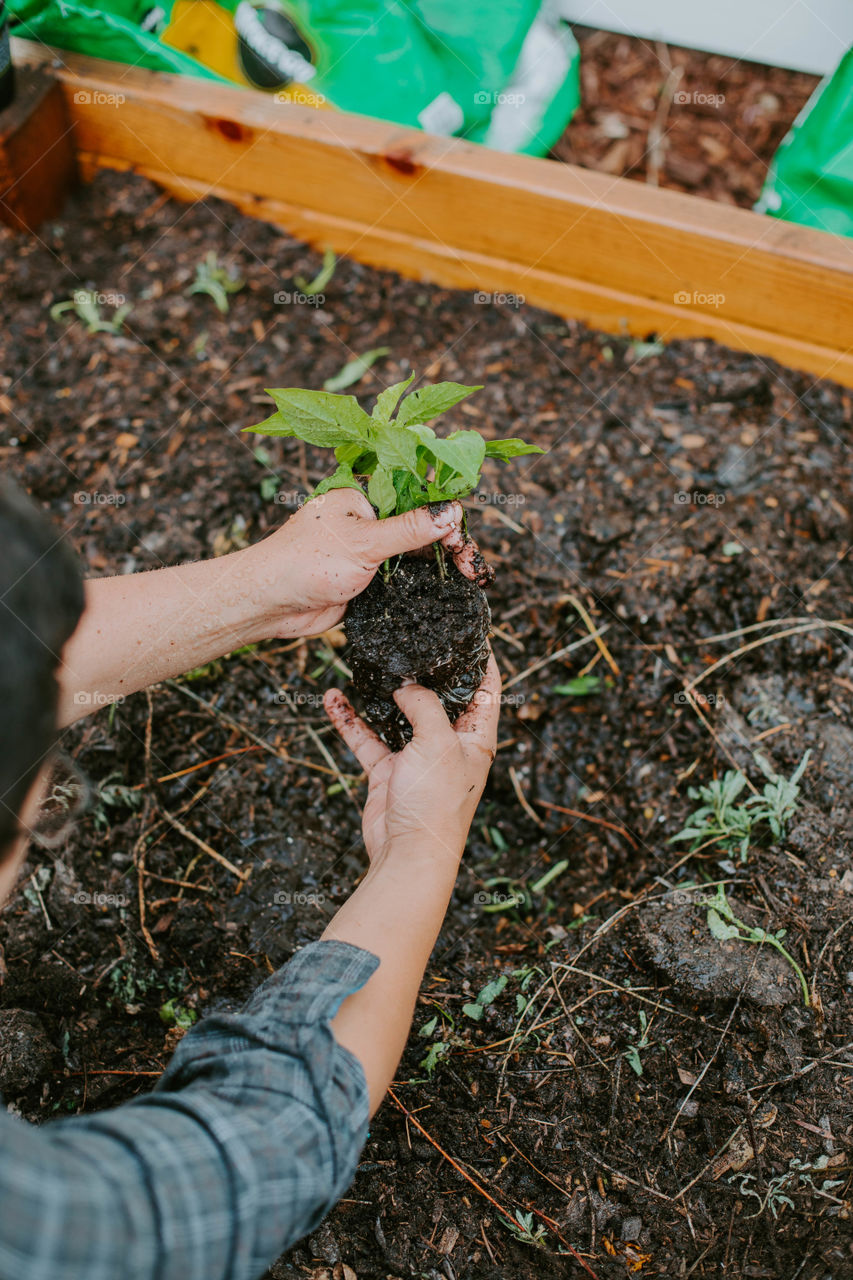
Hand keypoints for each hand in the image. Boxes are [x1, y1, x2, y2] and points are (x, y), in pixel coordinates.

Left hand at [244, 490, 490, 638]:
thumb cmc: (305, 563)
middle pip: (419, 525)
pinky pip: (401, 576)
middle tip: (471, 565)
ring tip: (470, 576)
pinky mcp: (364, 579)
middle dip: (448, 541)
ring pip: (412, 552)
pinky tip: (446, 588)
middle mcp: (365, 520)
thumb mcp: (364, 542)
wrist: (269, 605)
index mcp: (361, 496)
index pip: (415, 496)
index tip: (462, 537)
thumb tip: (451, 513)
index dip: (444, 514)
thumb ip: (409, 529)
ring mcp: (364, 550)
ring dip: (439, 562)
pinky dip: (423, 581)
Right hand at [323, 653, 500, 863]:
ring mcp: (418, 758)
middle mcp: (449, 745)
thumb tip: (406, 686)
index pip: (487, 690)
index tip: (472, 632)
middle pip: (440, 698)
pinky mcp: (389, 772)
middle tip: (411, 641)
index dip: (483, 660)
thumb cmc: (436, 805)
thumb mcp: (438, 743)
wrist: (407, 856)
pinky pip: (368, 739)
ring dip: (383, 694)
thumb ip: (424, 705)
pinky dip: (350, 720)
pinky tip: (333, 699)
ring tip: (368, 664)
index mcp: (476, 737)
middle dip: (426, 672)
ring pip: (400, 715)